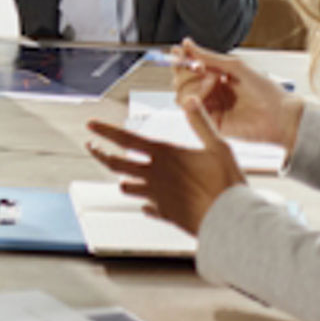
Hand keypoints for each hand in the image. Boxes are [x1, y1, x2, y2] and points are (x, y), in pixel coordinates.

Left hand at [85, 100, 244, 236]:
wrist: (230, 220)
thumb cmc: (226, 183)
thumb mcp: (217, 146)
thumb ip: (200, 122)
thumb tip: (189, 99)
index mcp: (164, 155)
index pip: (126, 139)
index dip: (105, 131)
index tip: (89, 125)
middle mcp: (154, 176)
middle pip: (116, 164)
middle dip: (100, 153)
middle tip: (91, 147)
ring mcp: (157, 197)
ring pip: (126, 187)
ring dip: (123, 180)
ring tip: (122, 177)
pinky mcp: (165, 215)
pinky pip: (146, 208)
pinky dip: (144, 204)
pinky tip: (147, 204)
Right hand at [173, 38, 303, 152]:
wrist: (280, 114)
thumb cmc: (264, 89)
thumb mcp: (235, 67)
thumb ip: (209, 58)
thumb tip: (186, 43)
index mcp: (217, 77)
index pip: (190, 67)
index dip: (182, 59)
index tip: (178, 51)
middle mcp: (210, 92)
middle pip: (181, 81)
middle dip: (185, 71)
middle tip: (199, 67)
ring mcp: (210, 108)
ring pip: (182, 94)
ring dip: (192, 83)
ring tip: (212, 80)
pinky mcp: (210, 123)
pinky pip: (191, 110)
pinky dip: (193, 98)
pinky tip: (204, 92)